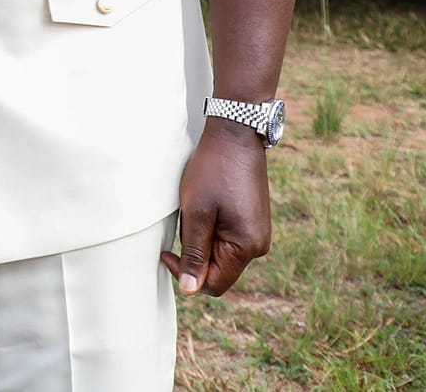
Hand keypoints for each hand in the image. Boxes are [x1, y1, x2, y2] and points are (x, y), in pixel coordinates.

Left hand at [161, 117, 271, 296]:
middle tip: (181, 223)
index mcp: (247, 247)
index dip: (187, 275)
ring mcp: (257, 233)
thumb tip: (190, 289)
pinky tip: (203, 207)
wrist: (235, 136)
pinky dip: (209, 229)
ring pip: (220, 254)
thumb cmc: (213, 172)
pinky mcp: (251, 221)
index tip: (166, 251)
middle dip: (194, 254)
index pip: (213, 285)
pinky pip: (226, 239)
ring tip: (194, 210)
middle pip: (218, 271)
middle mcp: (258, 246)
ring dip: (200, 240)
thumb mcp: (196, 213)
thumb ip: (193, 254)